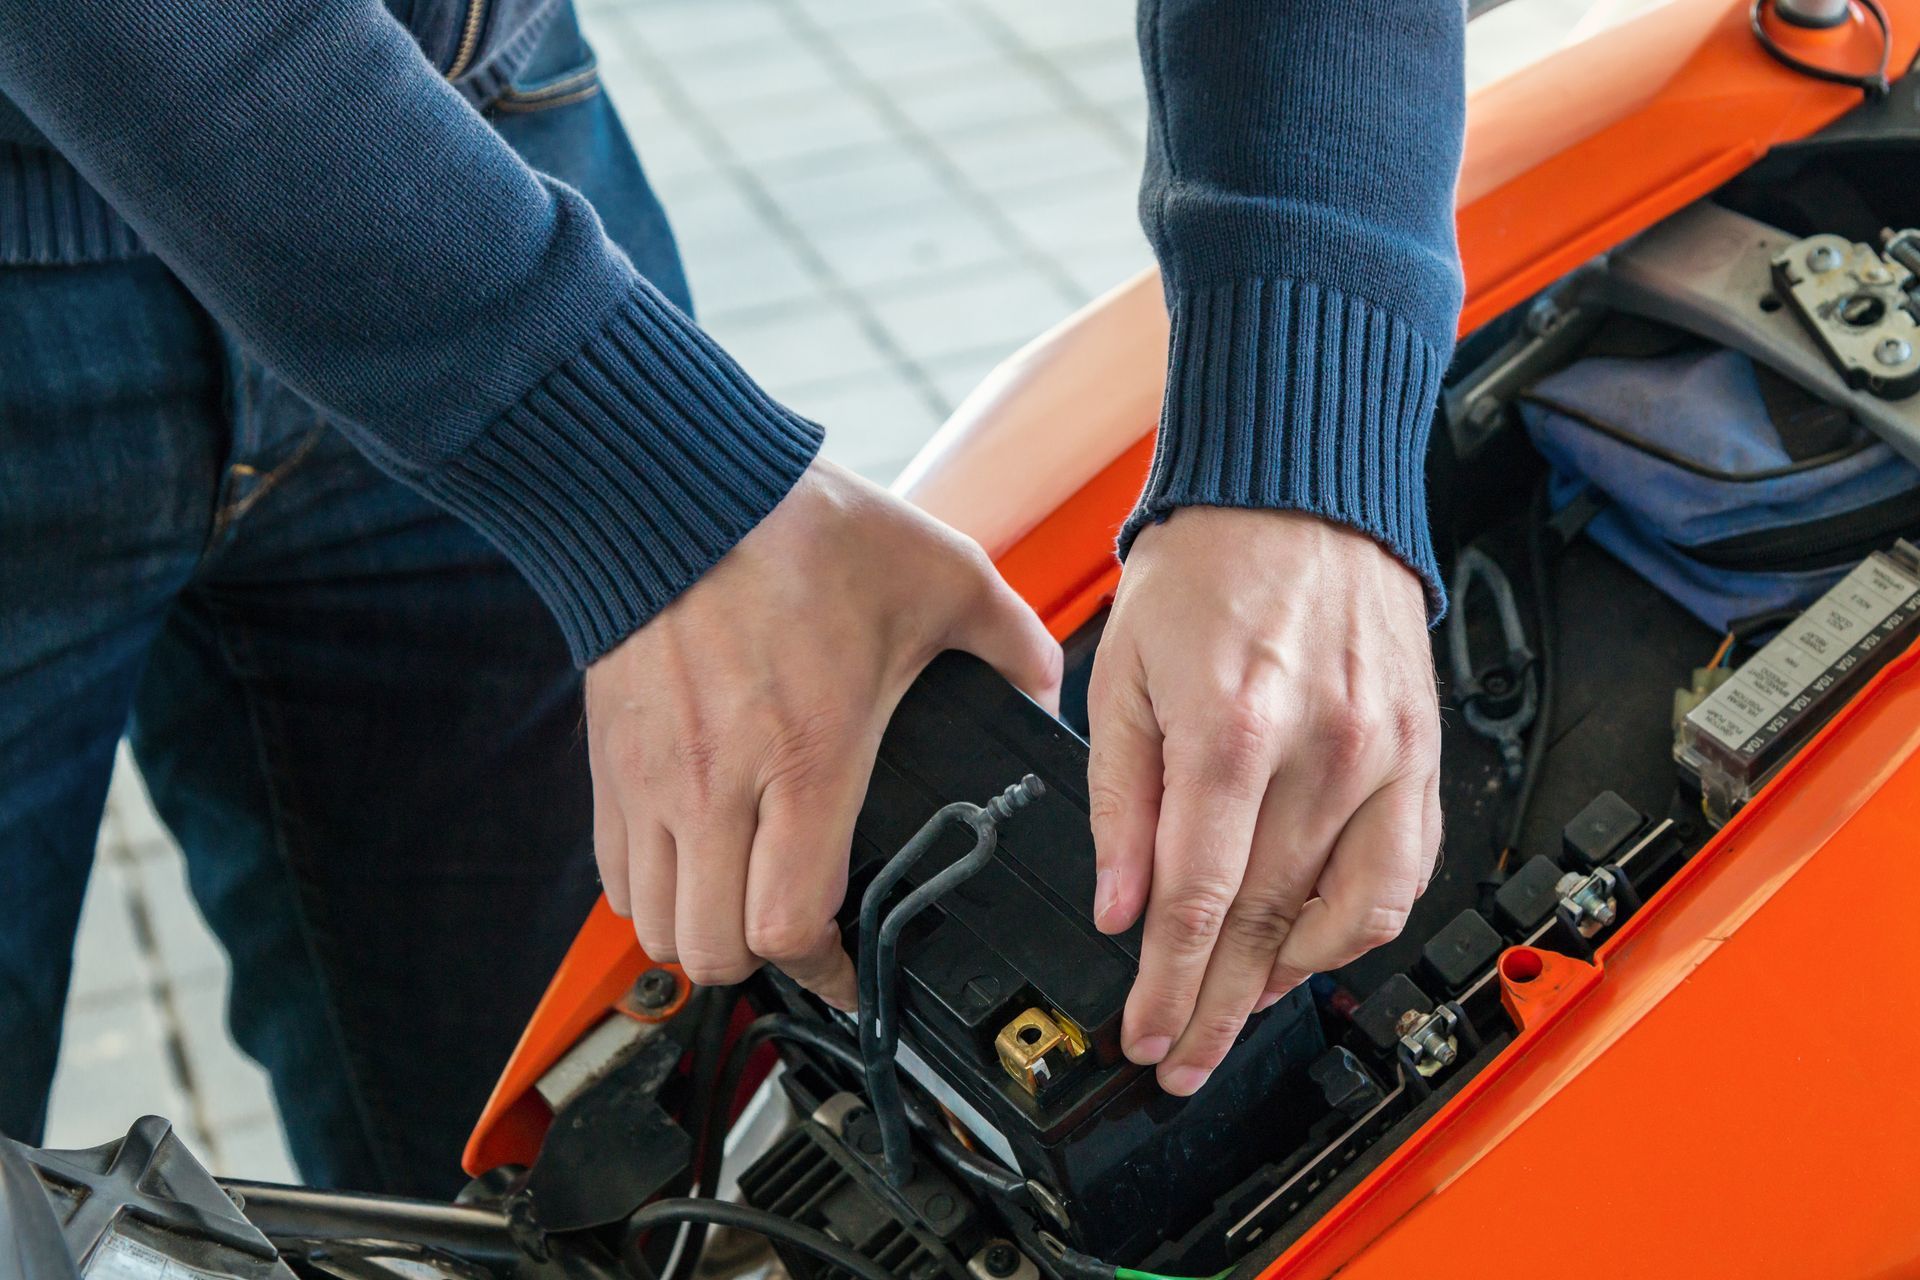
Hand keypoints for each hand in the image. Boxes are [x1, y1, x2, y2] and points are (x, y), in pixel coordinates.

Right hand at [587, 459, 1061, 1008]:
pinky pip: (613, 875)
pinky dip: (653, 894)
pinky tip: (697, 863)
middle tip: (806, 943)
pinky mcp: (609, 762)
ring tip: (747, 911)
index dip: (832, 973)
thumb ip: (1008, 640)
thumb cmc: (799, 528)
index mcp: (805, 756)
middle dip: (766, 969)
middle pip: (715, 951)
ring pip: (655, 929)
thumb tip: (1044, 688)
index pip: (791, 925)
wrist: (673, 485)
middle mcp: (718, 784)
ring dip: (704, 937)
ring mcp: (651, 779)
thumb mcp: (939, 574)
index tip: (859, 971)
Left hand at [1087, 508, 1439, 1094]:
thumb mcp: (1123, 678)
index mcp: (1232, 730)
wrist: (1297, 492)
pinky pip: (1405, 871)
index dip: (1168, 986)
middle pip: (1266, 924)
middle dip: (1218, 1008)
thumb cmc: (1205, 569)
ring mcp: (1385, 755)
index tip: (1145, 1035)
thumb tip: (1121, 907)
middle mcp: (1322, 751)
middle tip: (1183, 1060)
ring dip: (1287, 979)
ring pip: (1346, 915)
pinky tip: (1312, 947)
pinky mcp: (1423, 752)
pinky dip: (1358, 926)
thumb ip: (1121, 803)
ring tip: (1239, 1008)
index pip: (1198, 900)